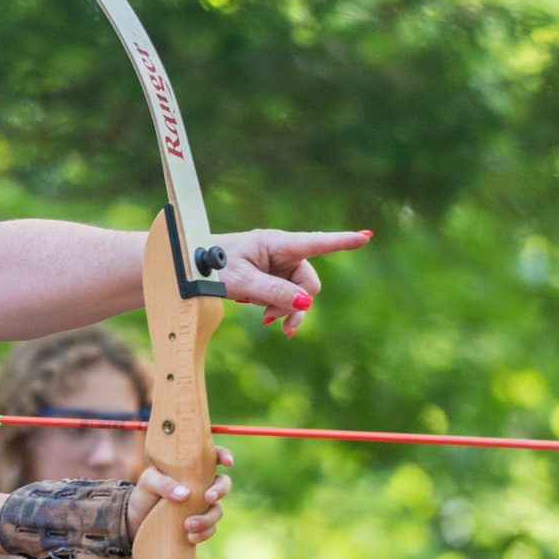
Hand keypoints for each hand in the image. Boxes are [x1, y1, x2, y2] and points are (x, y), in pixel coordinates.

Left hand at [124, 446, 234, 543]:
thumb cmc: (144, 494)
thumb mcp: (147, 482)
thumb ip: (163, 483)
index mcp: (191, 468)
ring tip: (188, 525)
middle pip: (223, 483)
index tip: (227, 463)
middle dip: (220, 490)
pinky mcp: (199, 524)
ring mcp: (201, 506)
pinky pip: (210, 528)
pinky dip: (203, 533)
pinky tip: (190, 537)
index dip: (224, 456)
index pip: (213, 456)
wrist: (135, 520)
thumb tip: (185, 494)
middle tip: (208, 497)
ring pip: (217, 510)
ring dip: (207, 518)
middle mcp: (201, 485)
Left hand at [215, 228, 372, 338]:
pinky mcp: (272, 277)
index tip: (366, 236)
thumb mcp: (241, 282)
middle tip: (274, 322)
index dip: (342, 241)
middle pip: (308, 282)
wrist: (192, 267)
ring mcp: (278, 266)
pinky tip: (267, 321)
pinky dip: (280, 310)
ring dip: (286, 310)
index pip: (316, 242)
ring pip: (299, 293)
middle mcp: (282, 252)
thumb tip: (306, 303)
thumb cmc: (212, 265)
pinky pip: (287, 297)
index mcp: (277, 243)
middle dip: (297, 304)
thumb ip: (274, 292)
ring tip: (265, 322)